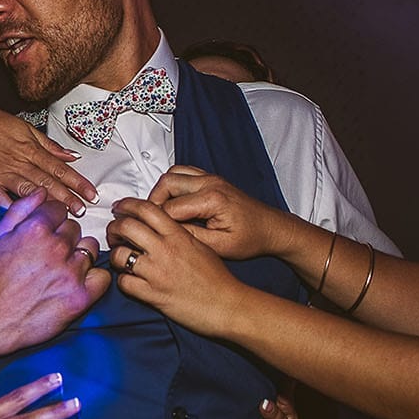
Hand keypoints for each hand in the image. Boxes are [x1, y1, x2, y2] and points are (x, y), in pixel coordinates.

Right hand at [0, 99, 97, 214]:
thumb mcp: (26, 129)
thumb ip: (49, 146)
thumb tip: (71, 156)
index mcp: (30, 150)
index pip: (60, 168)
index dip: (77, 182)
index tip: (91, 193)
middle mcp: (19, 163)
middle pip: (49, 182)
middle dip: (68, 197)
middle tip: (83, 209)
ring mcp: (3, 174)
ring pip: (30, 190)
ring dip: (48, 203)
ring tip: (65, 214)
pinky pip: (2, 199)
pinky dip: (13, 207)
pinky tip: (26, 217)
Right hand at [0, 190, 107, 354]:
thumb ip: (21, 209)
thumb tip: (42, 192)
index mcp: (36, 229)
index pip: (59, 209)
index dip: (52, 220)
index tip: (46, 232)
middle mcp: (56, 248)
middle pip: (75, 228)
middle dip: (64, 237)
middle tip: (49, 254)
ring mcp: (71, 273)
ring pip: (90, 248)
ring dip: (79, 255)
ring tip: (62, 268)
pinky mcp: (81, 296)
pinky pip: (102, 276)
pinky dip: (94, 277)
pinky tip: (78, 281)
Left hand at [106, 196, 247, 335]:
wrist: (227, 305)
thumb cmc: (217, 278)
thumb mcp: (200, 246)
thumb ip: (178, 234)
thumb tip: (158, 227)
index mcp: (178, 235)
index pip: (146, 209)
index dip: (128, 205)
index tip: (120, 208)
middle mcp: (165, 250)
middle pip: (126, 227)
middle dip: (114, 228)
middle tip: (113, 233)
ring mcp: (157, 273)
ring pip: (120, 255)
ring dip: (116, 256)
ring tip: (121, 259)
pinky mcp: (153, 295)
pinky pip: (124, 283)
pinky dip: (123, 280)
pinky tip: (130, 280)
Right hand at [146, 165, 298, 261]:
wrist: (270, 229)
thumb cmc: (251, 238)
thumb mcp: (219, 246)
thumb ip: (190, 237)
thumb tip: (166, 233)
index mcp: (212, 199)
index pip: (170, 207)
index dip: (156, 221)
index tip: (148, 232)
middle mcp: (210, 183)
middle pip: (166, 183)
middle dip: (152, 203)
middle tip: (148, 221)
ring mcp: (211, 178)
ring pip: (172, 174)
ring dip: (160, 191)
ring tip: (157, 212)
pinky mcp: (211, 179)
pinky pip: (182, 173)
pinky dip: (171, 185)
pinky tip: (170, 201)